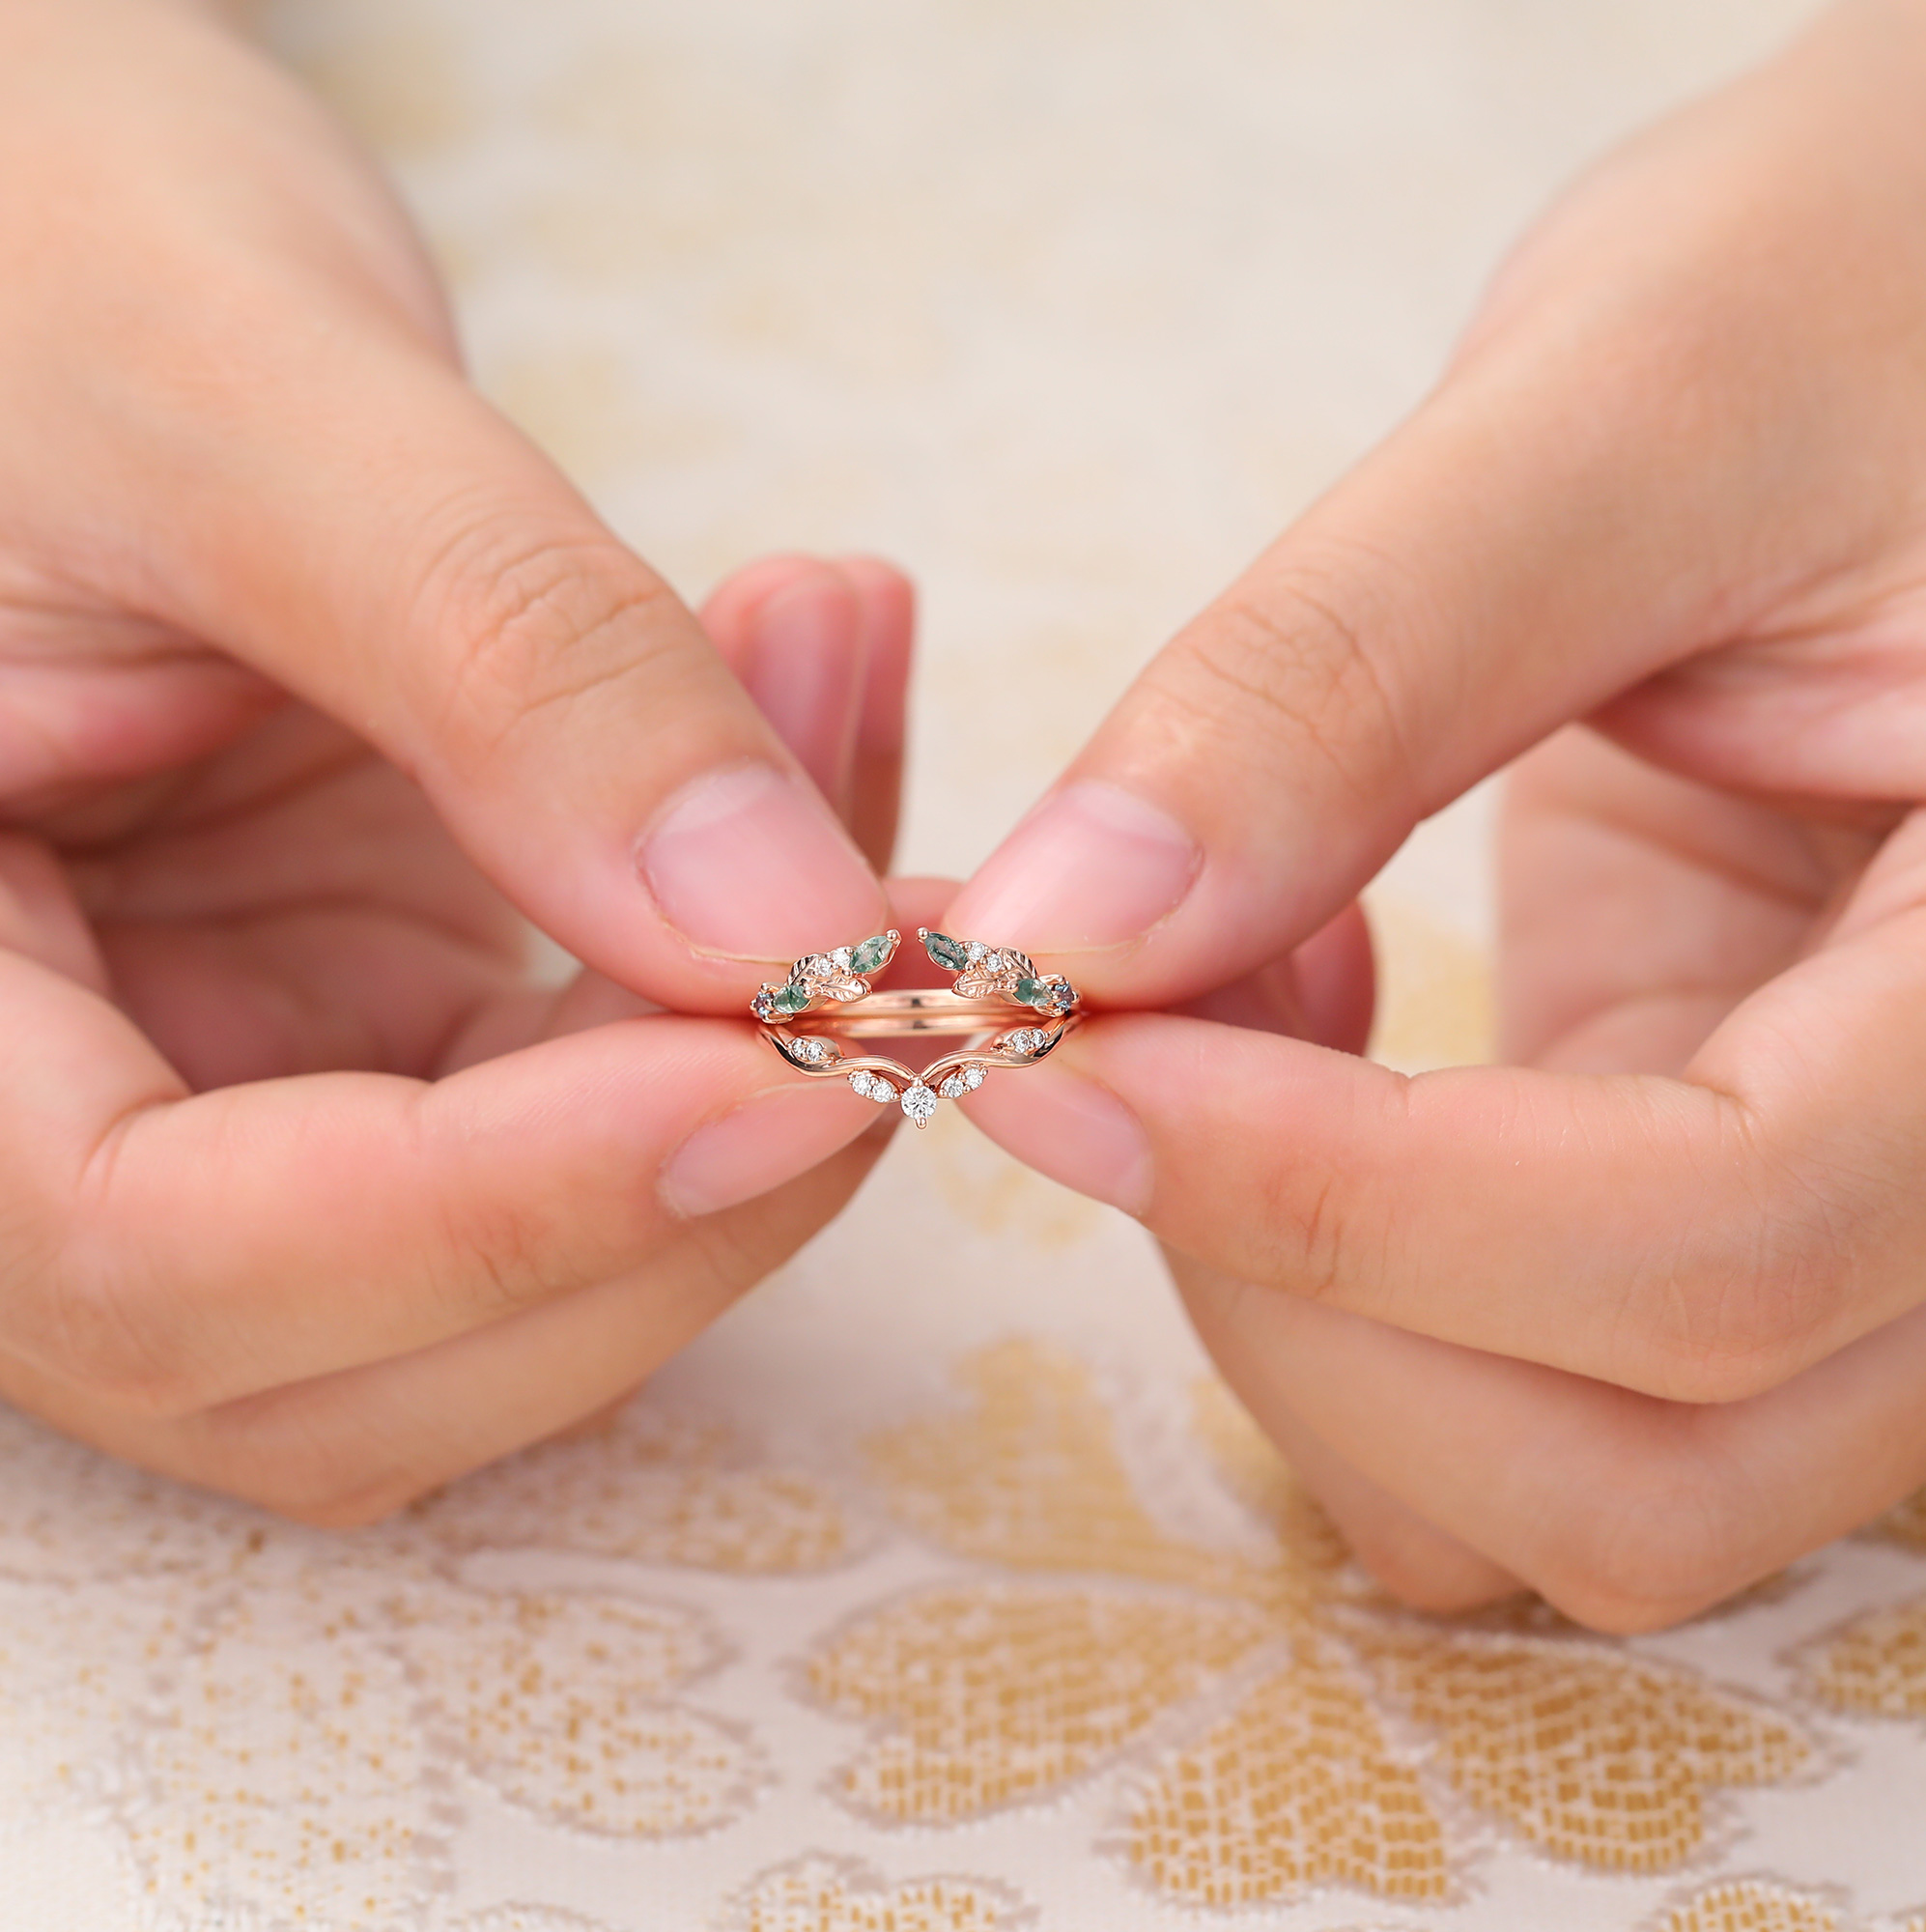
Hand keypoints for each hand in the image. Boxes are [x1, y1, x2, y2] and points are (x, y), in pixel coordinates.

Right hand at [0, 0, 910, 1514]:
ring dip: (743, 1084)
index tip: (796, 1063)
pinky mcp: (354, 1048)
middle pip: (362, 1352)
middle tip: (900, 937)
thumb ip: (508, 663)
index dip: (502, 1212)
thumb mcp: (245, 408)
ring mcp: (203, 1108)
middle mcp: (24, 1123)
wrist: (66, 265)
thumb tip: (786, 932)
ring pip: (508, 1289)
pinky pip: (583, 1131)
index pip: (156, 1254)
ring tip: (846, 737)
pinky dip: (730, 1004)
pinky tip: (829, 791)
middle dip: (682, 1176)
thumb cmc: (49, 268)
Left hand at [946, 0, 1925, 1629]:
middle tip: (1117, 1020)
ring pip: (1576, 1488)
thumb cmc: (1881, 276)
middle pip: (1644, 1464)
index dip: (1339, 1200)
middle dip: (1298, 1290)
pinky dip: (1338, 1280)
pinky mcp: (1729, 1181)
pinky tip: (1294, 1018)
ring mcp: (1874, 1217)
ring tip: (1229, 980)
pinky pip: (1518, 1383)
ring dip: (1310, 1308)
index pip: (1719, 1241)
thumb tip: (1058, 933)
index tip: (1051, 1057)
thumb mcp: (1629, 403)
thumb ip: (1341, 675)